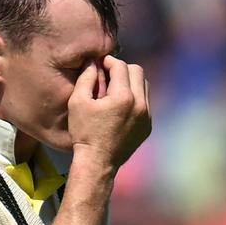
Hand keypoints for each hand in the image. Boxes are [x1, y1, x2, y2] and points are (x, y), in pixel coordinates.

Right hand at [68, 55, 150, 171]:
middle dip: (122, 69)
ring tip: (115, 91)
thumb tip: (93, 62)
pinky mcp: (148, 126)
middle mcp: (140, 104)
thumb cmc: (84, 132)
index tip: (100, 64)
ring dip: (130, 83)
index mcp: (123, 97)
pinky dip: (135, 98)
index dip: (109, 61)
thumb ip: (86, 78)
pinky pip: (145, 103)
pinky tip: (120, 107)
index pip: (121, 66)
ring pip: (144, 86)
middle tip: (108, 76)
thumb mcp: (77, 102)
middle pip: (137, 71)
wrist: (97, 162)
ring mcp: (146, 116)